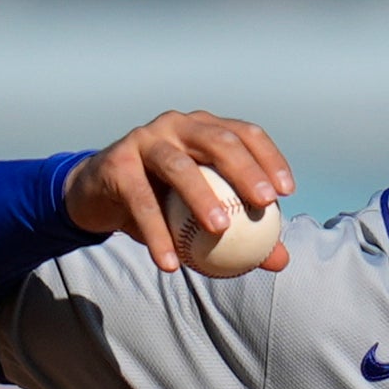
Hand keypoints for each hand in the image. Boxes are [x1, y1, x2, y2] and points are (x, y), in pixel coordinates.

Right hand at [63, 111, 297, 274]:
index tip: (286, 192)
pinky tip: (171, 263)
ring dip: (201, 197)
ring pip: (178, 165)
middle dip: (245, 169)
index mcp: (205, 130)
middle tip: (264, 203)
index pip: (245, 134)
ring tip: (221, 229)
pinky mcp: (118, 163)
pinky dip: (157, 234)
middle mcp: (177, 125)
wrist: (101, 195)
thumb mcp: (201, 215)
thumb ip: (242, 233)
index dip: (269, 158)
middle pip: (217, 141)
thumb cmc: (163, 202)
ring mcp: (145, 139)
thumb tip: (280, 261)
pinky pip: (142, 201)